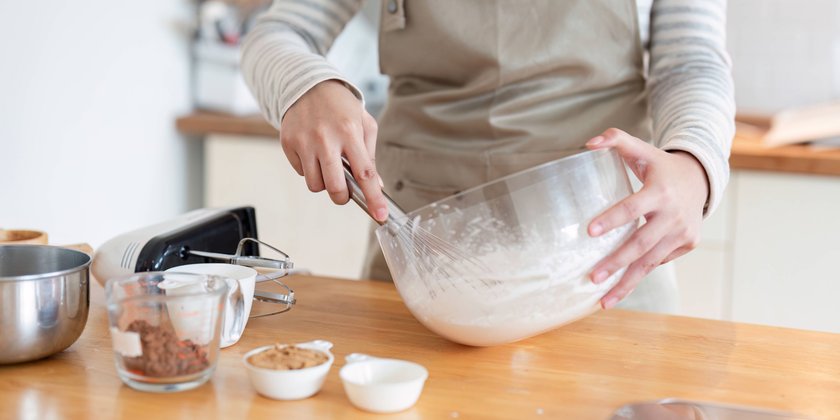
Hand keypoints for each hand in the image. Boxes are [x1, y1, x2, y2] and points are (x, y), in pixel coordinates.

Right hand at [280, 80, 387, 220]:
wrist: (307, 84)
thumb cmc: (340, 106)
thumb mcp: (363, 123)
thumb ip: (370, 155)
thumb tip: (376, 185)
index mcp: (350, 132)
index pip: (365, 173)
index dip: (374, 197)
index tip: (380, 215)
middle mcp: (326, 139)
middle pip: (335, 188)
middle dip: (342, 197)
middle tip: (345, 191)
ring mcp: (304, 142)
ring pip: (315, 185)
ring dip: (324, 183)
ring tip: (327, 165)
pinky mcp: (288, 144)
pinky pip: (301, 173)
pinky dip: (309, 170)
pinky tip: (313, 153)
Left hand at [585, 128, 708, 308]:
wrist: (700, 179)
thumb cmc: (660, 166)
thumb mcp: (640, 148)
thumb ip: (615, 139)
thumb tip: (587, 144)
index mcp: (659, 191)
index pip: (632, 207)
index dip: (612, 219)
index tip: (590, 231)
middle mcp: (673, 215)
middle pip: (641, 244)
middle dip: (616, 262)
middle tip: (592, 277)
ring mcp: (682, 233)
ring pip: (650, 262)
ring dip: (626, 283)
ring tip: (603, 300)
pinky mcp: (687, 244)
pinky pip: (658, 262)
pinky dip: (639, 275)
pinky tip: (619, 288)